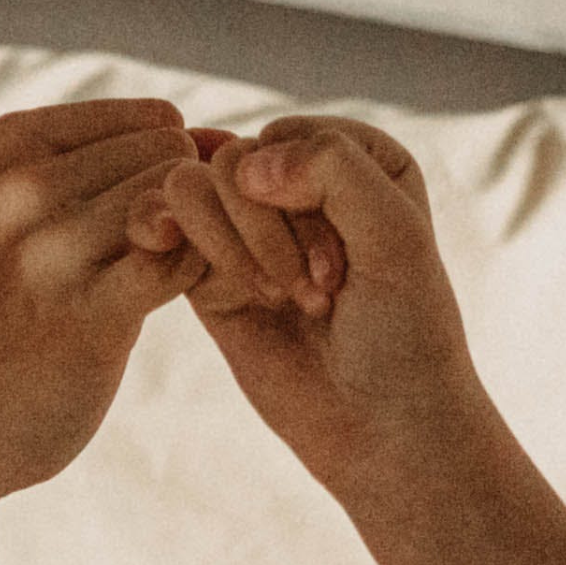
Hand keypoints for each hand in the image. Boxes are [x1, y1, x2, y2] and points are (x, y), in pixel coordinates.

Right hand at [0, 100, 206, 492]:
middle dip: (189, 207)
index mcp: (11, 141)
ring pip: (184, 203)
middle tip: (163, 259)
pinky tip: (166, 303)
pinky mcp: (84, 308)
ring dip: (198, 244)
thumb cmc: (34, 301)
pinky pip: (182, 260)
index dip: (176, 174)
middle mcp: (21, 185)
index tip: (148, 224)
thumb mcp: (54, 209)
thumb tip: (232, 140)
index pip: (158, 119)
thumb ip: (142, 164)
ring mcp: (47, 247)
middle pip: (175, 158)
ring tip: (158, 280)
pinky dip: (197, 278)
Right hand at [133, 116, 489, 498]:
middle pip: (235, 159)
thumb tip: (243, 160)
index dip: (308, 197)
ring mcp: (247, 226)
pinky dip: (179, 245)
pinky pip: (161, 223)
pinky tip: (226, 289)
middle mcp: (300, 182)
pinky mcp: (206, 272)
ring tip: (280, 300)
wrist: (379, 426)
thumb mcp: (395, 235)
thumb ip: (333, 168)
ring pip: (191, 183)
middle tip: (317, 296)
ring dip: (234, 245)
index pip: (290, 137)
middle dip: (270, 230)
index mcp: (358, 158)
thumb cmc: (404, 334)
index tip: (349, 270)